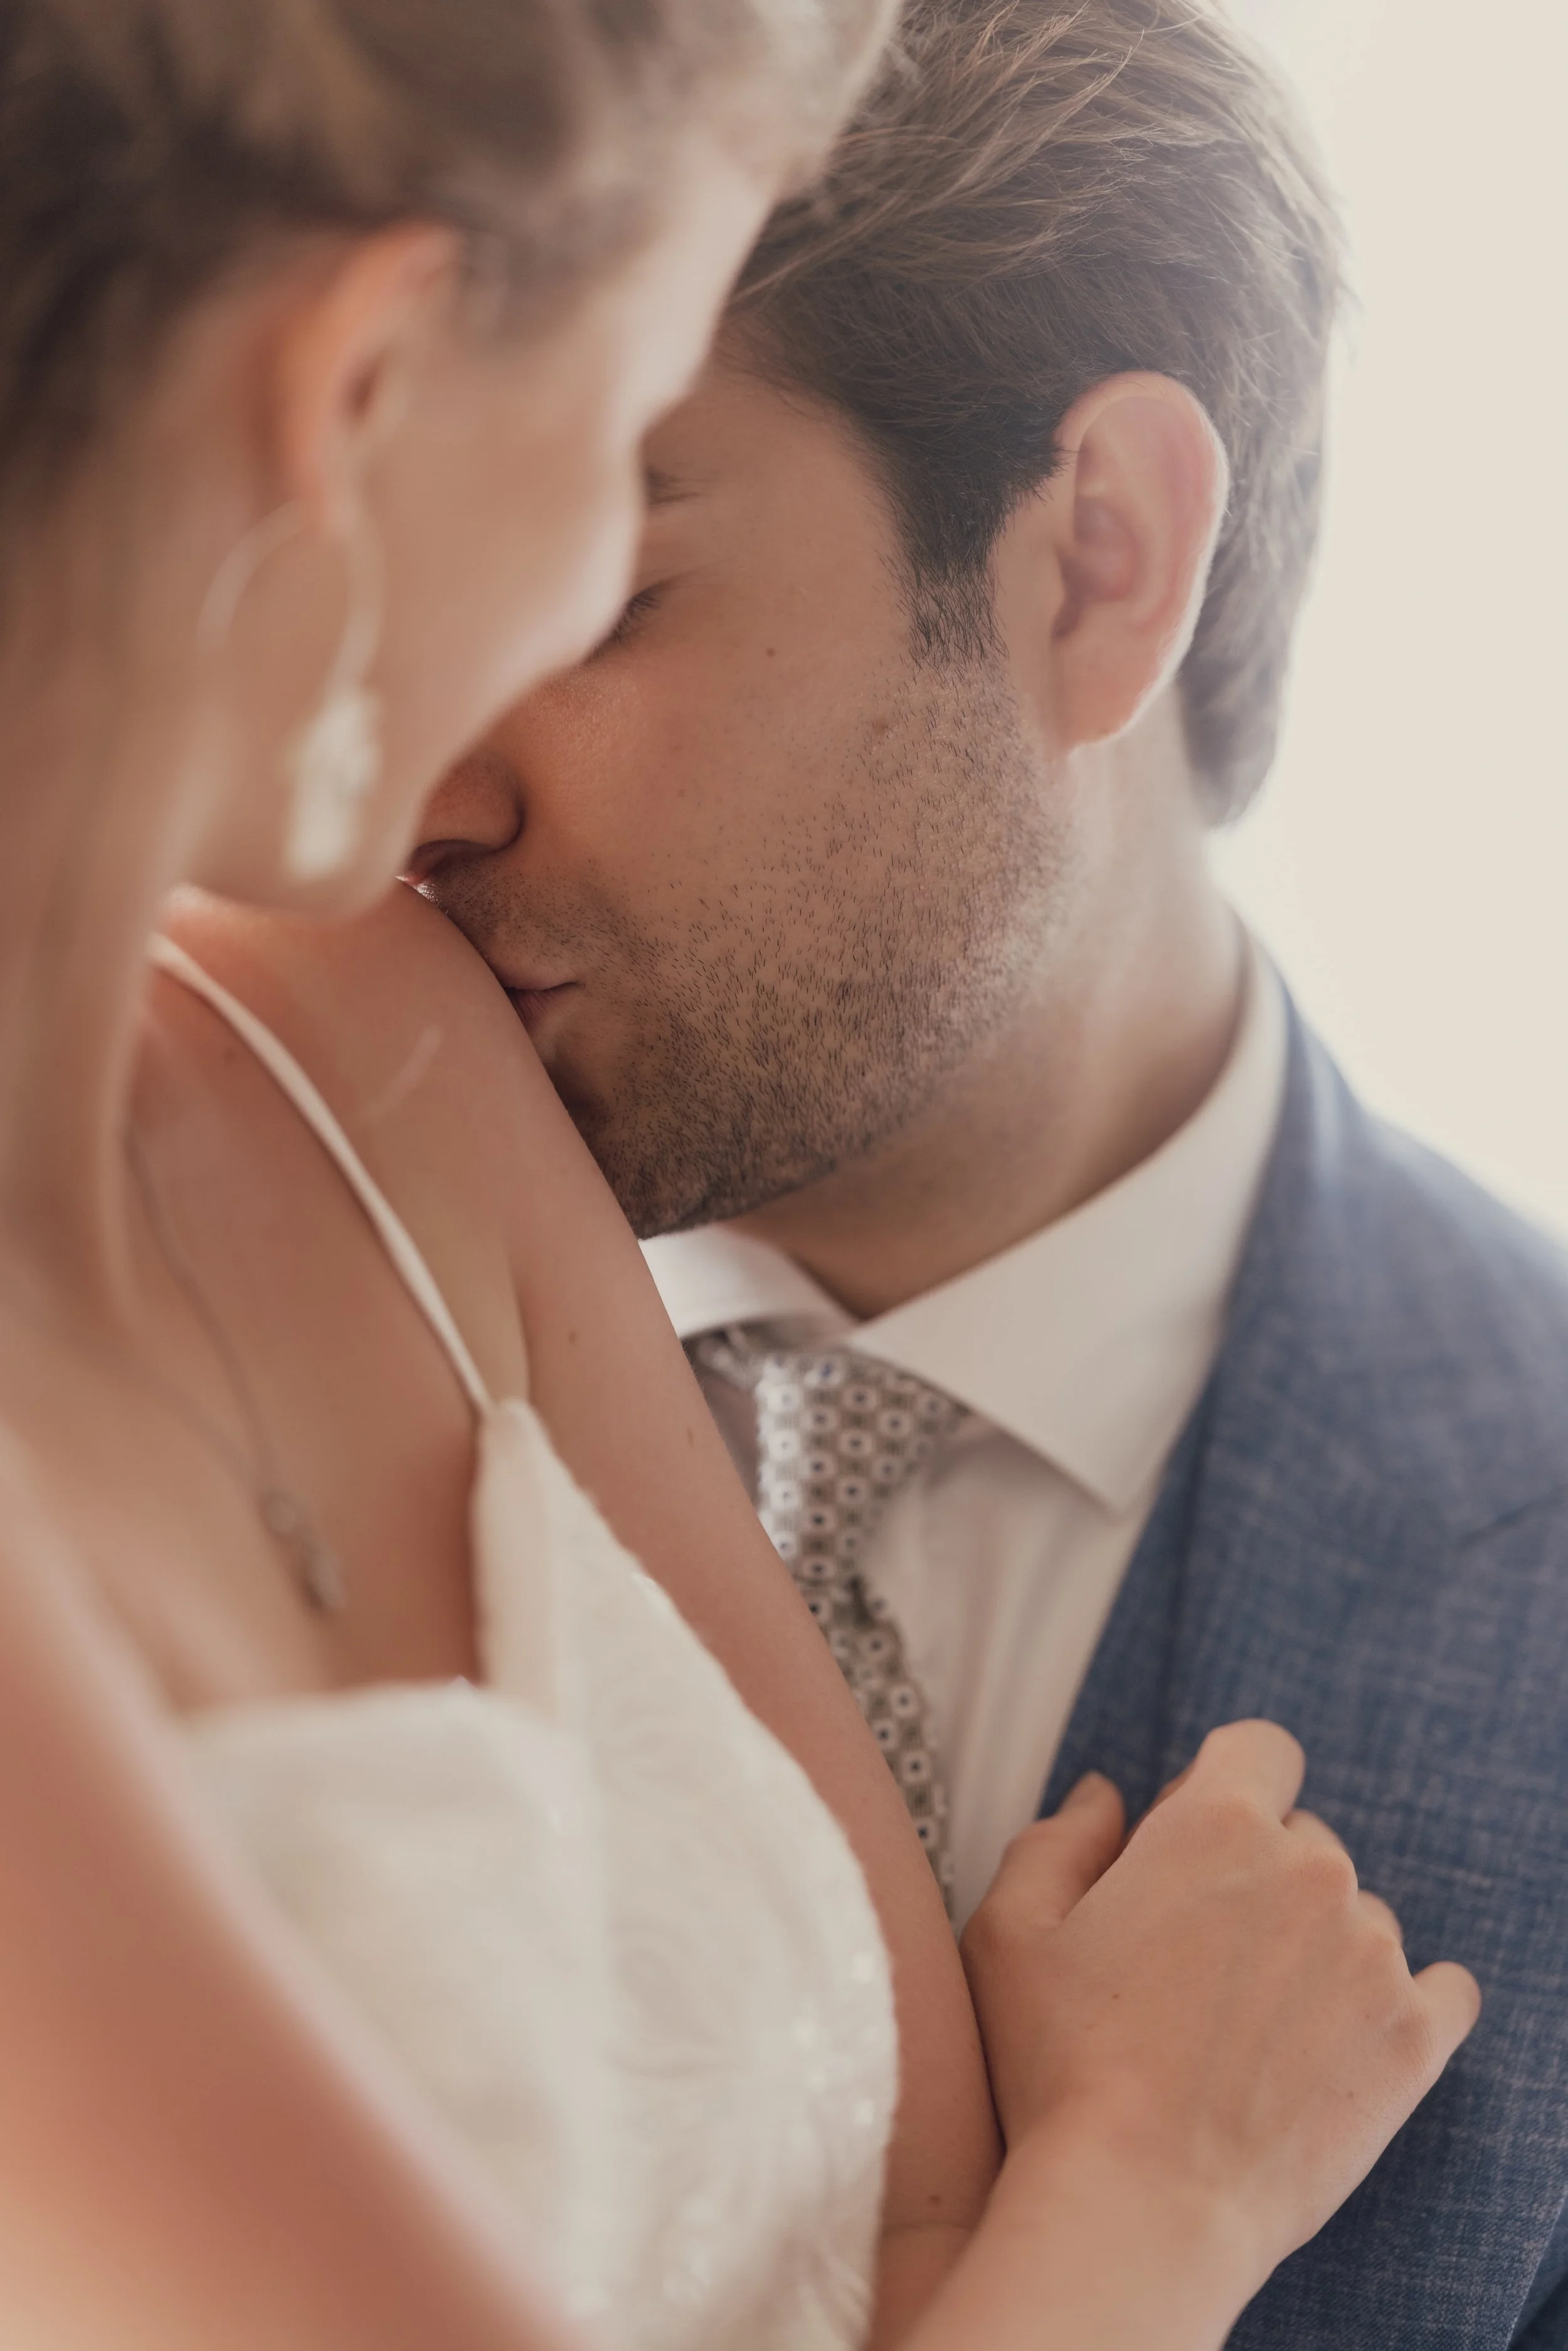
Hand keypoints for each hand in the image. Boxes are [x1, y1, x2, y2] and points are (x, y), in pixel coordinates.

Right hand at [960, 1721, 1479, 2284]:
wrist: (1141, 2205)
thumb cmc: (1060, 2066)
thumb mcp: (1011, 1930)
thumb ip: (1058, 1837)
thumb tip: (1105, 1795)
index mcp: (1214, 1823)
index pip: (1261, 1748)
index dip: (1223, 1788)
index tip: (1189, 1852)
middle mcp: (1311, 1868)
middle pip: (1304, 1838)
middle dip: (1259, 1879)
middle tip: (1201, 1963)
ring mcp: (1373, 1953)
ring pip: (1359, 1917)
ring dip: (1319, 1948)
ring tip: (1254, 2029)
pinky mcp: (1416, 2038)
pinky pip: (1445, 1988)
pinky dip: (1401, 2005)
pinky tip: (1344, 2043)